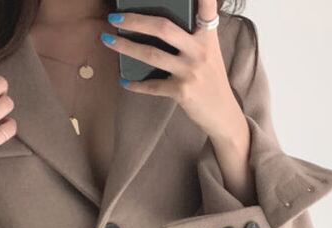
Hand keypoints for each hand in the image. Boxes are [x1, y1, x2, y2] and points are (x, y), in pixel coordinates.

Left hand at [100, 0, 246, 143]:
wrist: (223, 114)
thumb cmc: (211, 79)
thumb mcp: (209, 53)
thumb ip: (193, 37)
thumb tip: (160, 24)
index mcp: (208, 37)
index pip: (207, 8)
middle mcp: (200, 51)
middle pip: (163, 28)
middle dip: (135, 20)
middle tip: (115, 18)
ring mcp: (190, 72)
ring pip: (152, 55)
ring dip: (125, 47)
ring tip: (108, 40)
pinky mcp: (182, 92)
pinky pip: (153, 86)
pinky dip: (136, 84)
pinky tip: (124, 80)